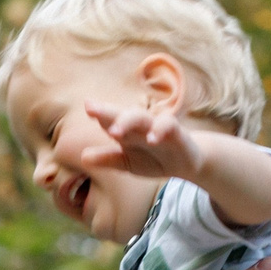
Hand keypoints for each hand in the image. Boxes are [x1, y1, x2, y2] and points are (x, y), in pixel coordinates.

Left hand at [83, 101, 211, 182]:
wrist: (187, 163)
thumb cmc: (153, 158)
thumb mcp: (128, 162)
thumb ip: (108, 159)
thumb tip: (83, 157)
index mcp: (127, 131)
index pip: (111, 119)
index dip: (99, 112)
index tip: (88, 106)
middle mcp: (140, 125)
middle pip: (122, 114)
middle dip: (107, 112)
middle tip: (91, 110)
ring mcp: (158, 127)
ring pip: (142, 117)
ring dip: (128, 122)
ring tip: (114, 132)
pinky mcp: (176, 133)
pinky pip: (168, 126)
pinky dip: (159, 130)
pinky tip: (151, 139)